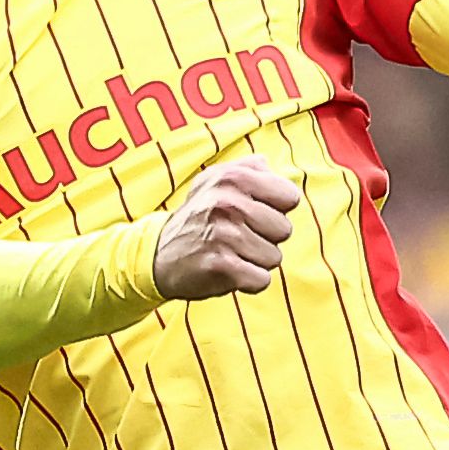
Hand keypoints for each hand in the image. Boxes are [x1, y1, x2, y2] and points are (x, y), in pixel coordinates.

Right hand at [152, 158, 302, 299]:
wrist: (158, 254)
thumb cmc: (198, 216)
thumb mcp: (216, 180)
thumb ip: (250, 169)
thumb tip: (275, 171)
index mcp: (233, 178)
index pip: (290, 197)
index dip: (277, 209)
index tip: (255, 213)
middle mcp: (228, 204)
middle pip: (284, 229)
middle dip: (267, 237)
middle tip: (239, 236)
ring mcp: (224, 236)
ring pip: (274, 257)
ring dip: (256, 260)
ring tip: (232, 252)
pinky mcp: (222, 267)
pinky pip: (262, 280)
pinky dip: (249, 280)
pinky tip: (230, 269)